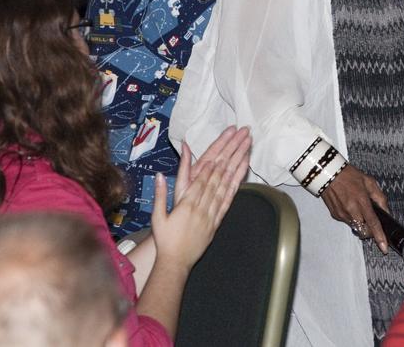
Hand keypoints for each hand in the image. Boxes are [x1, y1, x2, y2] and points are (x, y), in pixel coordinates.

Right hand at [151, 126, 250, 269]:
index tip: (221, 148)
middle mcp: (202, 207)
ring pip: (226, 186)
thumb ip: (160, 195)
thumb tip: (159, 175)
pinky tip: (242, 174)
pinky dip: (235, 186)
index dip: (212, 163)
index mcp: (186, 204)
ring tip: (246, 150)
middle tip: (238, 141)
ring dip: (237, 166)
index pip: (201, 180)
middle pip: (217, 178)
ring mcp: (211, 214)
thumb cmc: (165, 239)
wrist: (175, 262)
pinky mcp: (217, 222)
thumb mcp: (157, 216)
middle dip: (229, 157)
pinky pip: (228, 201)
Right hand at [321, 164, 389, 251]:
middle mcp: (351, 210)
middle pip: (364, 231)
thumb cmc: (349, 175)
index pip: (373, 223)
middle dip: (370, 230)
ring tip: (358, 206)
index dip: (379, 237)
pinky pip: (347, 222)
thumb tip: (386, 211)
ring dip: (360, 222)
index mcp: (362, 201)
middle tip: (371, 220)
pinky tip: (349, 205)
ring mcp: (342, 214)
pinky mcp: (335, 215)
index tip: (384, 248)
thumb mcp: (369, 182)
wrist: (328, 173)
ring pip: (356, 227)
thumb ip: (380, 198)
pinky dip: (352, 217)